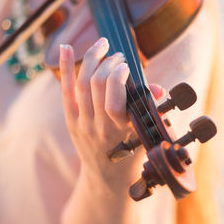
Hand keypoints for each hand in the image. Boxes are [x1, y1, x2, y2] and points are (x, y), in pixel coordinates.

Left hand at [59, 37, 163, 190]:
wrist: (107, 177)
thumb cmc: (132, 154)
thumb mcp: (145, 134)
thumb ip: (151, 109)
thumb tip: (157, 89)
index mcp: (120, 130)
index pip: (114, 98)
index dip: (119, 76)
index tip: (127, 65)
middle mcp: (98, 126)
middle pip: (97, 84)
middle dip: (108, 63)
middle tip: (118, 56)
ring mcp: (82, 123)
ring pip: (82, 83)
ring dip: (92, 58)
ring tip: (102, 45)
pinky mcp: (72, 121)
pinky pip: (66, 90)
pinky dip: (66, 67)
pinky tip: (67, 47)